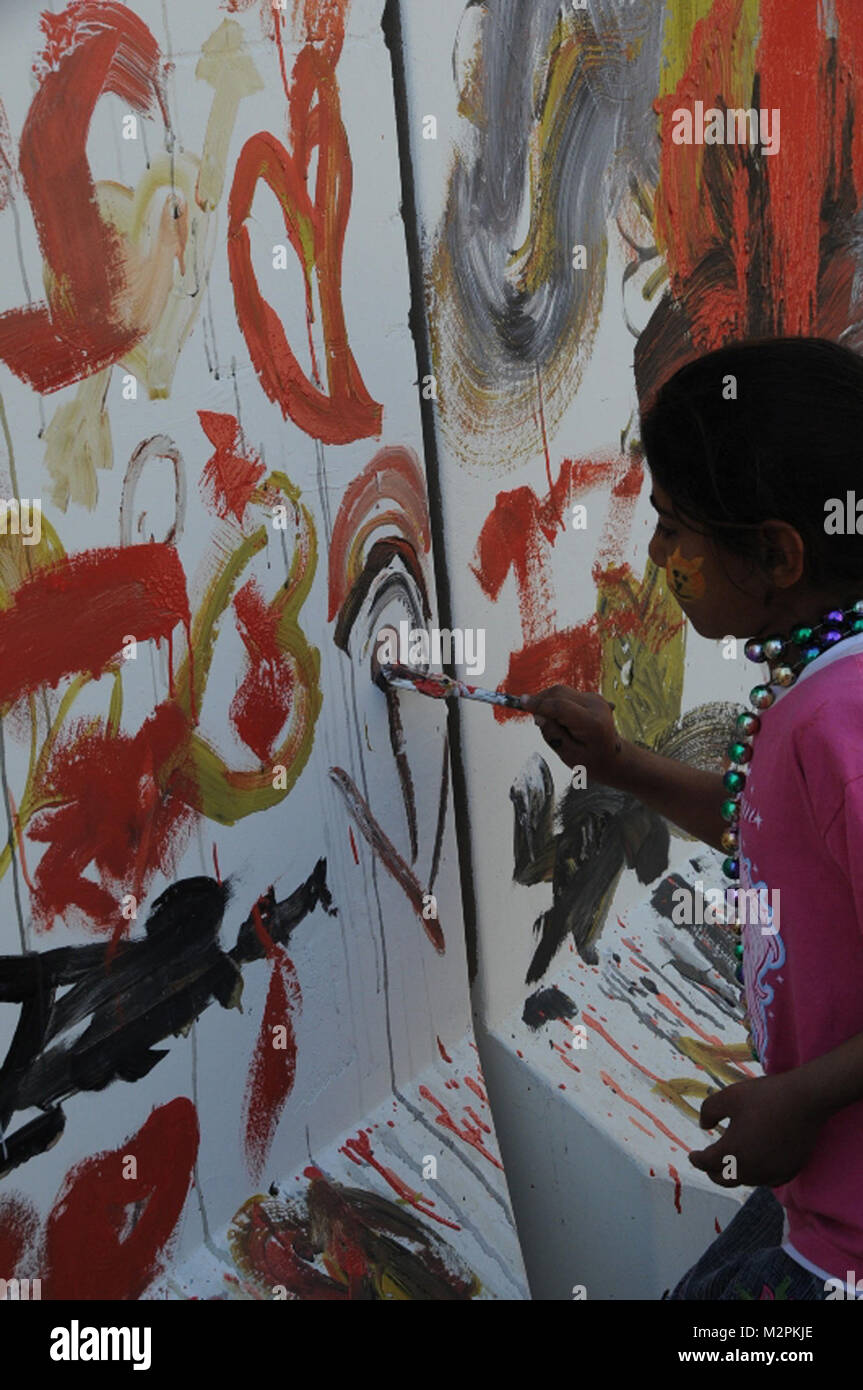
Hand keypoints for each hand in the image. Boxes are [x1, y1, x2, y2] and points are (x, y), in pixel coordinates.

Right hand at [521, 685, 621, 781]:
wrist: (613, 757)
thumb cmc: (592, 761)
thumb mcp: (570, 756)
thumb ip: (553, 735)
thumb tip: (538, 715)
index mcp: (592, 723)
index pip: (560, 706)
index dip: (539, 703)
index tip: (521, 702)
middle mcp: (595, 705)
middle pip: (559, 693)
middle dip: (541, 702)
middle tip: (536, 721)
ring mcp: (594, 698)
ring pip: (560, 691)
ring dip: (548, 703)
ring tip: (553, 726)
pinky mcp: (590, 696)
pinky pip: (565, 694)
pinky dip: (555, 703)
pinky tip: (561, 721)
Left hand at [689, 1072, 827, 1187]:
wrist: (805, 1099)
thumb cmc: (764, 1096)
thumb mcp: (728, 1096)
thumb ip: (708, 1111)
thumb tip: (704, 1126)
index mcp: (732, 1152)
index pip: (707, 1162)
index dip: (697, 1159)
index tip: (692, 1156)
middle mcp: (751, 1169)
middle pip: (725, 1179)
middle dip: (713, 1172)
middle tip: (708, 1165)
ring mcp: (772, 1173)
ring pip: (746, 1181)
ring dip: (735, 1173)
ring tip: (731, 1162)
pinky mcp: (789, 1171)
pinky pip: (767, 1180)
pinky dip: (756, 1175)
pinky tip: (755, 1165)